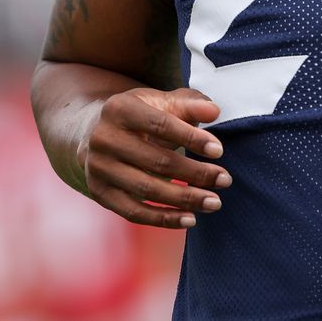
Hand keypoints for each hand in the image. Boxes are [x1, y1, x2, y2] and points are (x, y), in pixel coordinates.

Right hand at [79, 86, 231, 227]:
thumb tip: (214, 111)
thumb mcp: (161, 102)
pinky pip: (134, 212)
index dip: (191, 138)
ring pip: (147, 190)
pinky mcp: (99, 193)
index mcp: (119, 108)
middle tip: (225, 180)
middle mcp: (103, 138)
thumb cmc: (141, 114)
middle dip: (195, 173)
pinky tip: (190, 219)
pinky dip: (164, 218)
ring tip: (214, 202)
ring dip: (185, 199)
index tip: (219, 150)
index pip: (161, 124)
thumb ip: (190, 104)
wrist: (95, 131)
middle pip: (156, 161)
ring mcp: (98, 168)